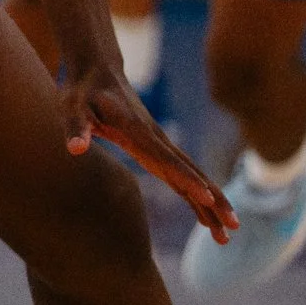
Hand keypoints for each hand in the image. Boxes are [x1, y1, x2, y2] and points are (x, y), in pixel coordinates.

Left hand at [61, 61, 237, 243]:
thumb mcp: (72, 109)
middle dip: (213, 199)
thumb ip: (76, 129)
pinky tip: (206, 214)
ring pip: (192, 176)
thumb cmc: (82, 92)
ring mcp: (159, 143)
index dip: (186, 178)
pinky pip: (182, 175)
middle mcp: (156, 138)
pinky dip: (196, 195)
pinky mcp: (156, 148)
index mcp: (138, 131)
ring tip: (228, 233)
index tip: (206, 197)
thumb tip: (75, 149)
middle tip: (233, 226)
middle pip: (191, 172)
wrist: (98, 71)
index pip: (166, 159)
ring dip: (211, 203)